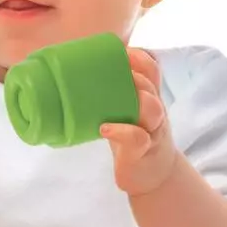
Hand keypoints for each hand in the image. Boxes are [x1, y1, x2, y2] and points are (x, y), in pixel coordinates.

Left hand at [100, 48, 176, 195]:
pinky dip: (121, 131)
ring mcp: (152, 132)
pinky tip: (105, 128)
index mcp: (149, 98)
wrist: (154, 176)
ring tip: (109, 97)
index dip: (139, 57)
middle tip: (109, 72)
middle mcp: (155, 111)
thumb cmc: (134, 138)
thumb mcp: (128, 113)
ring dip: (134, 100)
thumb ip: (113, 96)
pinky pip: (138, 139)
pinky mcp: (143, 152)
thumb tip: (71, 77)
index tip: (120, 50)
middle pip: (151, 86)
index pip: (152, 70)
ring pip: (152, 109)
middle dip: (134, 75)